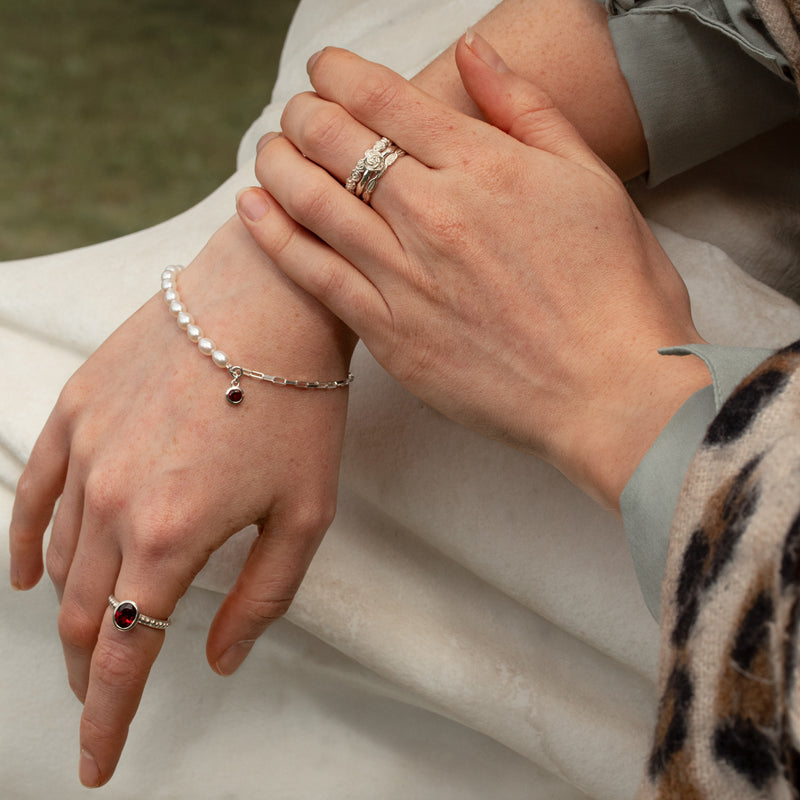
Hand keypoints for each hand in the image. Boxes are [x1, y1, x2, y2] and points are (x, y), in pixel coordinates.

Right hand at [9, 217, 354, 785]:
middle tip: (104, 693)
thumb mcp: (306, 513)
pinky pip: (31, 493)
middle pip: (85, 614)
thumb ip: (262, 598)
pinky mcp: (77, 412)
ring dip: (72, 610)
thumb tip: (221, 658)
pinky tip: (27, 572)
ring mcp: (86, 454)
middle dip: (93, 668)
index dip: (108, 719)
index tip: (99, 762)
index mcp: (171, 537)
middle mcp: (112, 503)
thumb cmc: (299, 405)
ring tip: (91, 635)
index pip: (124, 655)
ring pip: (58, 560)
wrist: (267, 305)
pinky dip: (25, 543)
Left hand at [236, 36, 709, 509]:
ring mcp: (404, 277)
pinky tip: (251, 208)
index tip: (325, 68)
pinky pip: (313, 276)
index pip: (384, 99)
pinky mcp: (389, 334)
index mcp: (481, 167)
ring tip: (269, 150)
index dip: (341, 74)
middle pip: (336, 142)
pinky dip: (274, 235)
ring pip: (312, 201)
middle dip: (304, 113)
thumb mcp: (590, 178)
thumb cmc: (615, 290)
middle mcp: (431, 214)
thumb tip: (472, 51)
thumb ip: (526, 108)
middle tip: (297, 110)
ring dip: (278, 163)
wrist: (610, 392)